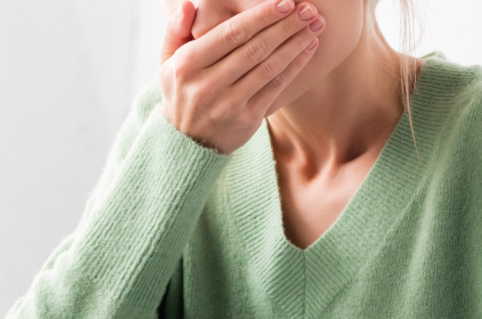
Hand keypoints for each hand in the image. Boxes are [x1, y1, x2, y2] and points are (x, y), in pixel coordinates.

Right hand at [158, 0, 325, 154]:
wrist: (188, 141)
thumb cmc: (181, 91)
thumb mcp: (167, 61)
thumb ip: (175, 30)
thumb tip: (186, 5)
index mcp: (187, 65)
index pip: (230, 34)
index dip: (260, 16)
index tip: (284, 2)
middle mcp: (207, 85)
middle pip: (254, 48)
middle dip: (285, 25)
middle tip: (308, 8)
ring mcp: (228, 104)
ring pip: (268, 67)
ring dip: (295, 43)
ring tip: (315, 24)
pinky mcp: (247, 118)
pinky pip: (275, 87)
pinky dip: (294, 66)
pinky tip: (308, 48)